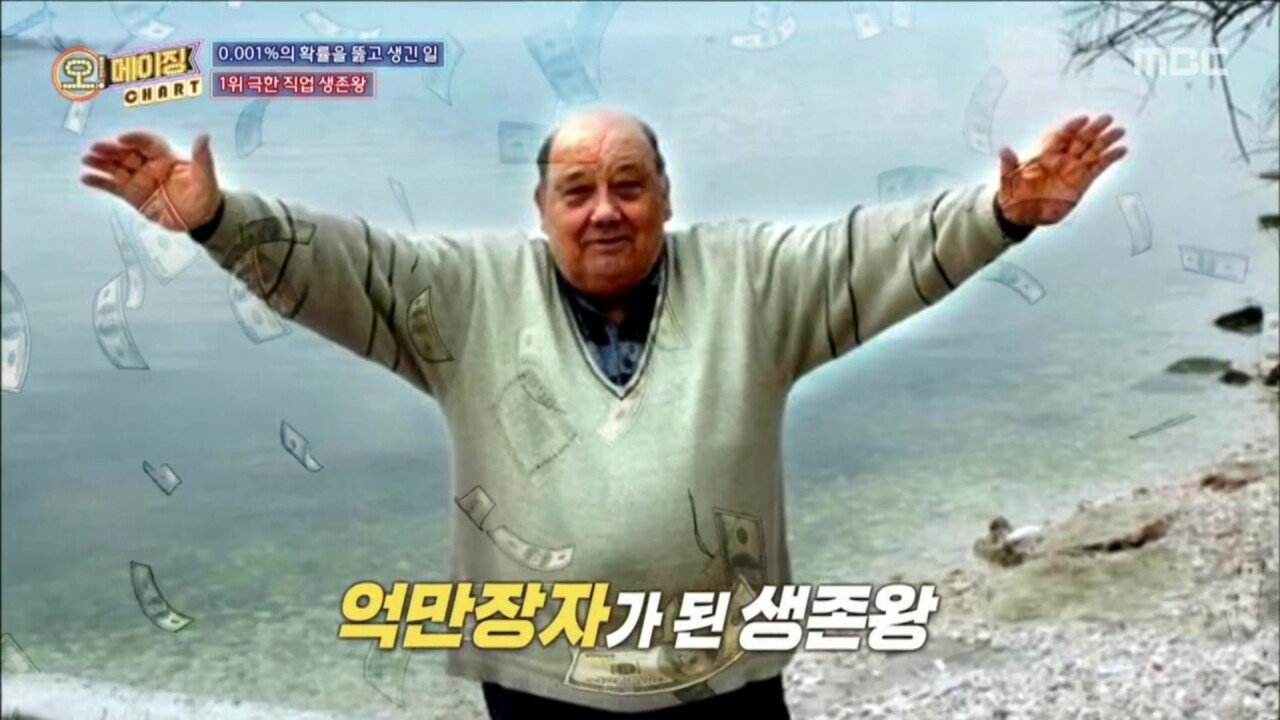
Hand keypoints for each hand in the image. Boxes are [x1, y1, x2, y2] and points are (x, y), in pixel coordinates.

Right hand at [80, 131, 220, 232]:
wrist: (200, 219)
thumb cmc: (205, 194)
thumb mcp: (206, 177)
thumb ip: (202, 158)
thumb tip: (204, 136)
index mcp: (166, 157)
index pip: (148, 143)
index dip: (135, 139)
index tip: (123, 139)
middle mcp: (149, 166)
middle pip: (127, 153)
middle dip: (111, 149)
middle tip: (96, 147)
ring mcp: (139, 180)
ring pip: (116, 168)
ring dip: (101, 163)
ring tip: (87, 160)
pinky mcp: (132, 195)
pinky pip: (113, 187)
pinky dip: (99, 182)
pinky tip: (86, 178)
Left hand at [996, 114, 1127, 225]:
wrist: (1021, 214)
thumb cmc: (1013, 195)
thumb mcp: (1007, 180)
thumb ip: (1008, 164)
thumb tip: (1004, 150)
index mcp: (1044, 155)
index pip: (1060, 136)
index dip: (1071, 127)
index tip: (1083, 119)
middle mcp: (1061, 159)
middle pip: (1080, 140)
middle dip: (1093, 129)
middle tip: (1107, 119)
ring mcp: (1072, 169)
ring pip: (1092, 151)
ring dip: (1105, 141)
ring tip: (1118, 132)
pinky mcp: (1081, 182)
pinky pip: (1098, 167)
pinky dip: (1109, 159)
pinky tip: (1121, 150)